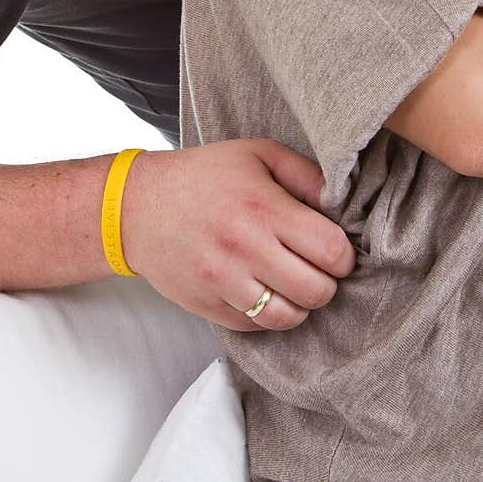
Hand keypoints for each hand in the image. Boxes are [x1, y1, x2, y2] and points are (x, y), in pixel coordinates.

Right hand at [120, 140, 354, 331]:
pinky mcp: (208, 307)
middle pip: (316, 290)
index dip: (343, 254)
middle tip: (318, 268)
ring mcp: (223, 282)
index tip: (334, 248)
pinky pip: (256, 327)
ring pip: (288, 317)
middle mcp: (244, 249)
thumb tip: (343, 205)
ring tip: (294, 284)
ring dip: (300, 305)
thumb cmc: (204, 176)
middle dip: (327, 282)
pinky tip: (264, 290)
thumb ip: (307, 175)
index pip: (331, 250)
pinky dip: (268, 315)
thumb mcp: (259, 154)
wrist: (138, 206)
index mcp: (263, 208)